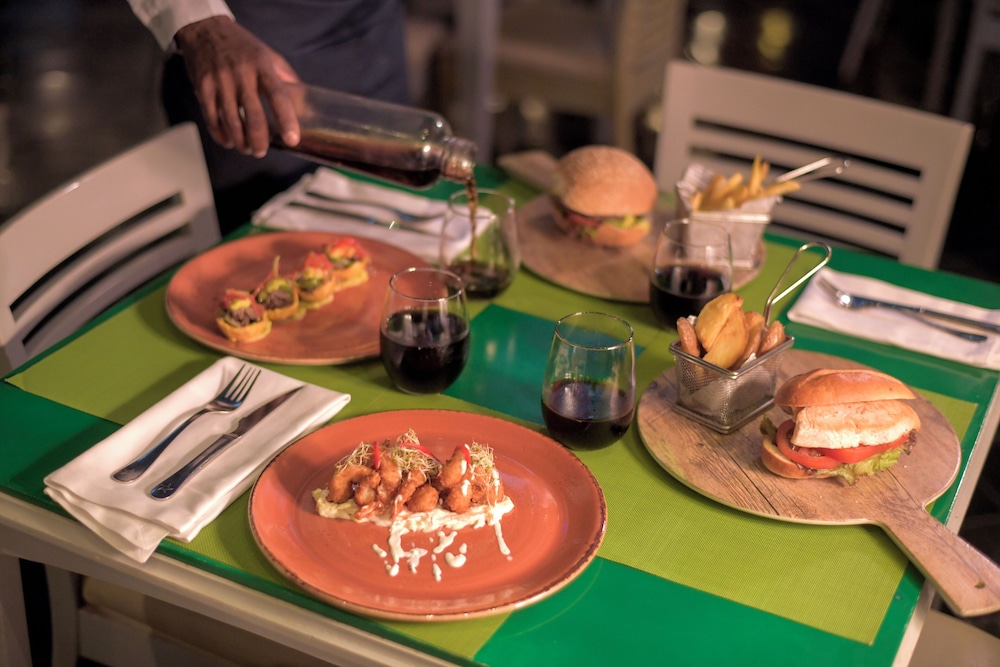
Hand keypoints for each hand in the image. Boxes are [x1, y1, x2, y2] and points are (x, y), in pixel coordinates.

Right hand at [174, 16, 300, 156]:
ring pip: (231, 121)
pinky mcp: (202, 87)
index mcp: (262, 66)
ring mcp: (220, 81)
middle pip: (253, 115)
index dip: (286, 120)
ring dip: (240, 141)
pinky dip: (220, 134)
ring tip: (247, 149)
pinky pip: (211, 117)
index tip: (292, 139)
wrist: (204, 28)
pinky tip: (228, 141)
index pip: (278, 96)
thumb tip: (304, 101)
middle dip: (259, 140)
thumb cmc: (241, 45)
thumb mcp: (267, 54)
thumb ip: (285, 77)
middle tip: (262, 151)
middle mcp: (241, 74)